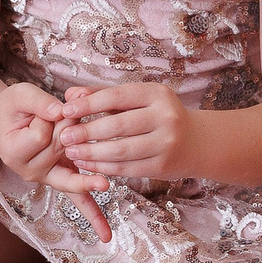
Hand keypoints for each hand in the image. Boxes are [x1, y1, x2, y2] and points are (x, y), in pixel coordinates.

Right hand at [0, 81, 109, 241]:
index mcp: (13, 153)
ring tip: (62, 128)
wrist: (11, 122)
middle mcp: (29, 171)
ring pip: (77, 157)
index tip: (37, 112)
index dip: (45, 117)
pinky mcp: (62, 180)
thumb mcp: (20, 95)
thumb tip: (62, 111)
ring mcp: (48, 178)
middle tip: (51, 116)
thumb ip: (39, 101)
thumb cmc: (15, 108)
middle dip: (64, 125)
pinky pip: (79, 201)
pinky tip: (106, 235)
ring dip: (77, 137)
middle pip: (62, 146)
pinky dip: (94, 216)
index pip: (41, 135)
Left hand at [58, 82, 196, 181]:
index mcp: (157, 94)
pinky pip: (127, 168)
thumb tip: (70, 95)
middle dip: (87, 132)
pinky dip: (103, 167)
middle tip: (64, 137)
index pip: (117, 97)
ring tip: (72, 152)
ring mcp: (166, 143)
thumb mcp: (138, 99)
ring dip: (92, 153)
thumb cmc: (158, 116)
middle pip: (118, 126)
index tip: (66, 110)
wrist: (197, 142)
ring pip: (121, 151)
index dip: (89, 104)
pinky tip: (87, 164)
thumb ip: (103, 95)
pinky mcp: (163, 167)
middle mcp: (165, 117)